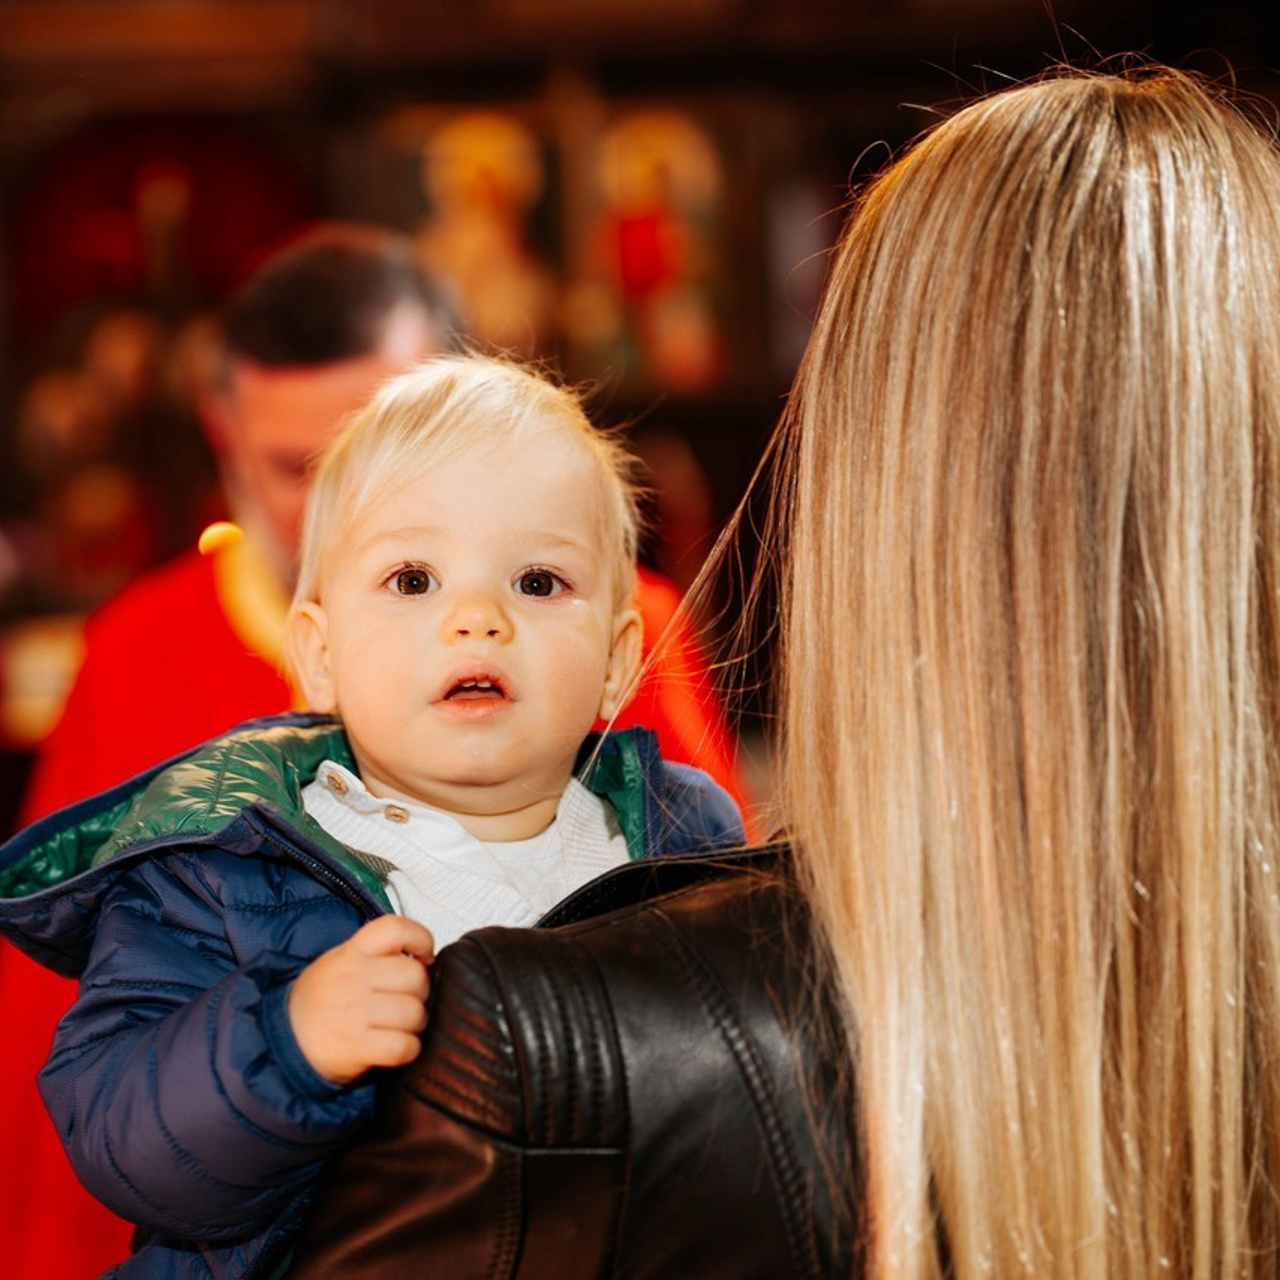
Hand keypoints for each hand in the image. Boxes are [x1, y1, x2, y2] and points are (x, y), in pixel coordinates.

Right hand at [288, 915, 433, 1084]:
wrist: (284, 1040)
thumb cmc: (322, 1001)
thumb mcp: (342, 962)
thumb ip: (378, 955)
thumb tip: (423, 960)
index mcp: (352, 952)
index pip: (394, 928)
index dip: (420, 938)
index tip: (425, 955)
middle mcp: (352, 977)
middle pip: (415, 975)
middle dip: (420, 991)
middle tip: (408, 999)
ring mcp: (353, 1012)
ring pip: (414, 1012)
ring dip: (415, 1023)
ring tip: (400, 1025)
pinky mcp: (356, 1047)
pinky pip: (403, 1046)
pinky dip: (409, 1049)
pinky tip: (397, 1046)